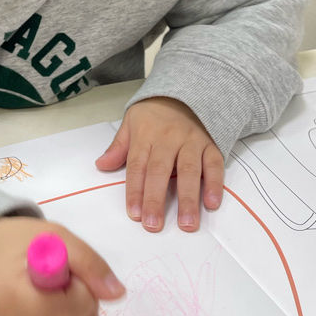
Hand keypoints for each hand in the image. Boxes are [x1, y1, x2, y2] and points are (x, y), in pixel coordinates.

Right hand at [0, 216, 125, 315]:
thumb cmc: (20, 243)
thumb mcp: (57, 237)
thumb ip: (90, 263)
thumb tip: (118, 294)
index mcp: (14, 300)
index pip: (69, 312)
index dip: (78, 288)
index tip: (64, 269)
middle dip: (81, 299)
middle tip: (60, 277)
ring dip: (77, 313)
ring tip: (52, 291)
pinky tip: (48, 307)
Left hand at [95, 97, 223, 232]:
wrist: (186, 90)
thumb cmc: (154, 111)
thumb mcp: (131, 121)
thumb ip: (119, 146)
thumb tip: (101, 165)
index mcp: (146, 135)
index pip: (137, 166)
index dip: (135, 190)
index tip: (134, 214)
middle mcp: (168, 139)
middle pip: (160, 172)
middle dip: (156, 199)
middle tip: (154, 225)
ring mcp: (191, 142)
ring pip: (189, 171)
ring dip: (188, 199)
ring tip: (187, 224)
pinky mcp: (211, 144)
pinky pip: (214, 165)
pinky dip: (214, 184)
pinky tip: (211, 203)